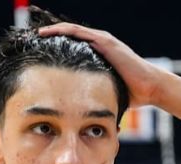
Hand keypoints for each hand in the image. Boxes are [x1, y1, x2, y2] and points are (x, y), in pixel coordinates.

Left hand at [37, 22, 166, 108]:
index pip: (71, 47)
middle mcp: (98, 44)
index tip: (37, 52)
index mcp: (97, 55)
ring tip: (36, 34)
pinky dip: (63, 30)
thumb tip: (79, 117)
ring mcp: (102, 41)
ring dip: (53, 30)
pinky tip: (49, 32)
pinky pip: (80, 32)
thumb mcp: (104, 93)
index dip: (54, 47)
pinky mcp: (105, 42)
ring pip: (71, 31)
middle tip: (31, 40)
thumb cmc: (130, 94)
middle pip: (68, 36)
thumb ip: (92, 97)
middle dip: (50, 37)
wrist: (149, 88)